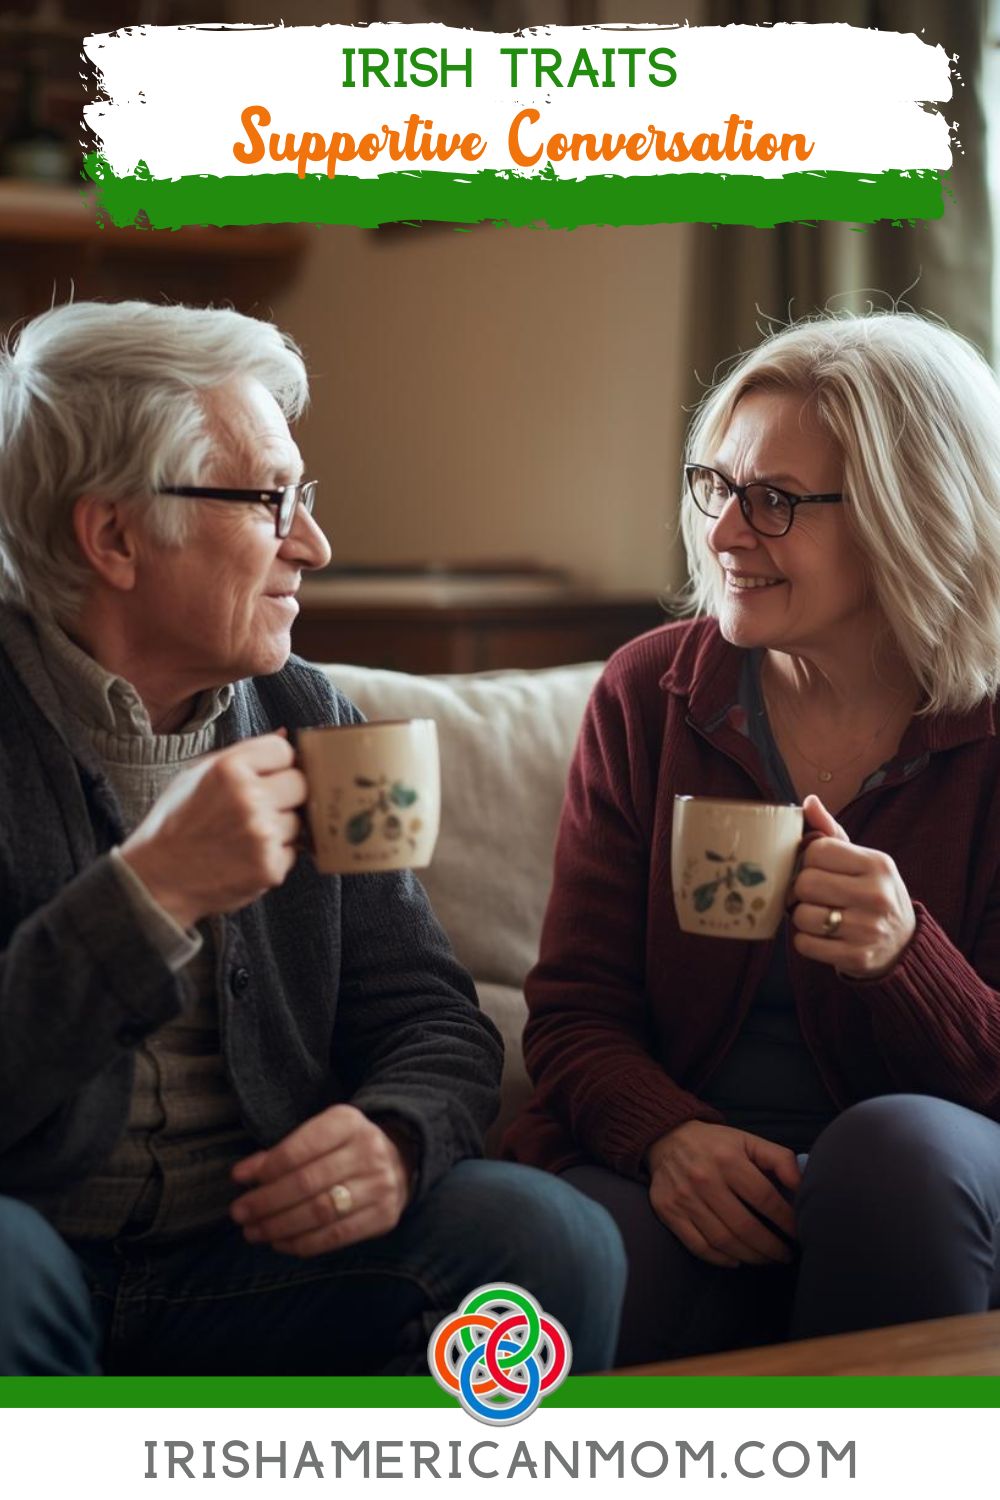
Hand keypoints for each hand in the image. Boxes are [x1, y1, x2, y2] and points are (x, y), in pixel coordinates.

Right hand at [120, 732, 305, 927]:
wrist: (157, 879)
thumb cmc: (175, 824)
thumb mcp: (196, 776)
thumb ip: (243, 754)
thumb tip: (285, 734)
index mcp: (229, 768)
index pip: (284, 751)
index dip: (278, 764)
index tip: (266, 777)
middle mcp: (248, 797)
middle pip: (300, 783)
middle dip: (285, 795)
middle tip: (259, 809)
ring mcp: (261, 834)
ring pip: (298, 820)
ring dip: (280, 828)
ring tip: (244, 837)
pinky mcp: (270, 867)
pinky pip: (292, 852)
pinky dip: (275, 856)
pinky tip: (245, 857)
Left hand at [229, 1105, 410, 1256]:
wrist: (400, 1160)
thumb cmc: (343, 1147)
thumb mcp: (318, 1135)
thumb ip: (282, 1152)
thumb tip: (243, 1175)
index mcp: (348, 1122)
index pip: (301, 1148)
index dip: (267, 1167)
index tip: (238, 1180)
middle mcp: (368, 1151)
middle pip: (307, 1183)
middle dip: (266, 1201)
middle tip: (239, 1213)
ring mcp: (380, 1186)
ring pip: (320, 1212)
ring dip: (279, 1226)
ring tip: (253, 1232)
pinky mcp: (384, 1217)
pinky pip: (336, 1236)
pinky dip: (302, 1243)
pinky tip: (280, 1243)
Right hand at [646, 1120, 799, 1267]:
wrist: (667, 1138)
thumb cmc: (717, 1144)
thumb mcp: (749, 1141)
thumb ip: (780, 1159)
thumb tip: (801, 1185)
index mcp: (728, 1159)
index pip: (765, 1198)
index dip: (786, 1220)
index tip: (798, 1233)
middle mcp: (704, 1179)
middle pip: (745, 1226)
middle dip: (771, 1247)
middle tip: (786, 1255)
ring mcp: (684, 1197)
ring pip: (723, 1241)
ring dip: (751, 1256)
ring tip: (767, 1259)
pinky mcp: (668, 1211)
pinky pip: (698, 1246)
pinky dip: (721, 1259)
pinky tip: (737, 1259)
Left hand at [791, 794, 915, 978]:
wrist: (903, 945)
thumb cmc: (873, 894)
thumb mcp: (862, 861)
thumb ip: (832, 832)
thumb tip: (809, 801)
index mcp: (877, 864)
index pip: (817, 849)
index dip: (808, 859)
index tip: (817, 868)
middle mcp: (876, 895)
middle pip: (805, 883)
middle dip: (801, 890)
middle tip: (813, 895)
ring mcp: (867, 929)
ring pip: (801, 915)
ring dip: (802, 917)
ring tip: (820, 916)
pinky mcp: (856, 957)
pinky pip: (804, 944)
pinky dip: (806, 941)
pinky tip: (824, 937)